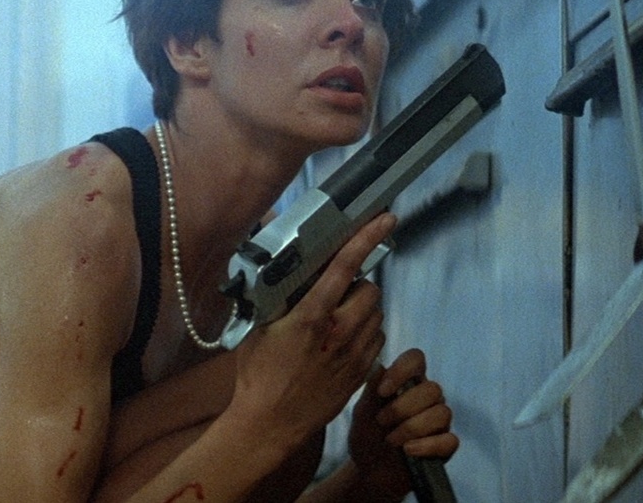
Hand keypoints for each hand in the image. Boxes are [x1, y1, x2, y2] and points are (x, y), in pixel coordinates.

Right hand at [227, 213, 395, 451]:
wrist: (271, 423)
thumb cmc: (258, 375)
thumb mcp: (257, 326)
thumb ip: (270, 290)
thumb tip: (265, 254)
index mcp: (313, 315)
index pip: (345, 266)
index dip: (366, 237)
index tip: (385, 218)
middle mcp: (341, 331)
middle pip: (370, 288)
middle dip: (356, 284)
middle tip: (334, 293)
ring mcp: (356, 353)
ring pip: (376, 313)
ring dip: (362, 309)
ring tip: (337, 319)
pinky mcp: (363, 372)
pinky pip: (377, 338)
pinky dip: (366, 333)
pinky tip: (344, 341)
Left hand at [347, 349, 458, 499]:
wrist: (370, 473)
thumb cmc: (367, 437)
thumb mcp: (362, 414)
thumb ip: (370, 391)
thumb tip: (380, 365)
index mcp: (407, 382)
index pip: (416, 359)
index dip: (403, 370)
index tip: (383, 391)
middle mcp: (427, 398)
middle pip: (432, 389)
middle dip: (403, 407)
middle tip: (382, 421)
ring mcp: (439, 422)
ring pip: (442, 413)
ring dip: (412, 427)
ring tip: (391, 440)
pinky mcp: (445, 446)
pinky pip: (450, 440)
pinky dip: (427, 445)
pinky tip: (408, 450)